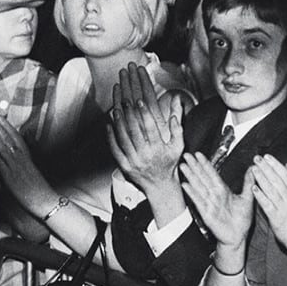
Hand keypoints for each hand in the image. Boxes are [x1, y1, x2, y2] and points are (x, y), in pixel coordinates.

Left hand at [0, 111, 55, 210]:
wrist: (45, 201)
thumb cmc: (39, 189)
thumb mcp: (32, 171)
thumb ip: (25, 162)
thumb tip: (21, 155)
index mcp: (27, 158)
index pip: (16, 138)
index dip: (7, 127)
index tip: (0, 118)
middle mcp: (22, 160)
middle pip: (9, 139)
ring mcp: (15, 168)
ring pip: (4, 149)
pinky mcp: (10, 179)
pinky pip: (1, 166)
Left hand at [108, 63, 183, 189]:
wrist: (160, 186)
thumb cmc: (170, 164)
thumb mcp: (178, 147)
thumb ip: (178, 128)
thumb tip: (175, 112)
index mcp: (159, 149)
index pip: (150, 128)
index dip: (144, 113)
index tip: (140, 100)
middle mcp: (145, 155)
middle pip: (135, 130)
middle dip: (129, 113)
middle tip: (125, 99)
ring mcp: (133, 161)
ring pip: (123, 138)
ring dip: (119, 122)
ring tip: (116, 108)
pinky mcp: (124, 166)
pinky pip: (115, 149)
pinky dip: (111, 136)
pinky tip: (108, 125)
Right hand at [179, 151, 254, 253]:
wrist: (238, 237)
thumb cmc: (242, 220)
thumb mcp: (247, 198)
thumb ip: (248, 183)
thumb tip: (253, 168)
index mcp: (223, 191)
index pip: (212, 174)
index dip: (205, 164)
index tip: (199, 155)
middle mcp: (214, 196)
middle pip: (202, 178)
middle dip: (194, 166)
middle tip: (187, 155)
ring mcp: (209, 204)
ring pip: (198, 187)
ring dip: (190, 176)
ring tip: (183, 166)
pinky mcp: (206, 213)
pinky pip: (198, 201)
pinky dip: (191, 192)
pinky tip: (185, 184)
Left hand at [249, 154, 286, 258]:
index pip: (285, 175)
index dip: (275, 164)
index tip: (266, 156)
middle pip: (277, 180)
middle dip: (266, 168)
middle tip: (257, 158)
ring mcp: (283, 208)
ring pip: (272, 190)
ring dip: (262, 178)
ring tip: (253, 169)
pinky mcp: (276, 218)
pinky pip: (267, 205)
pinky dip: (261, 196)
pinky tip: (253, 189)